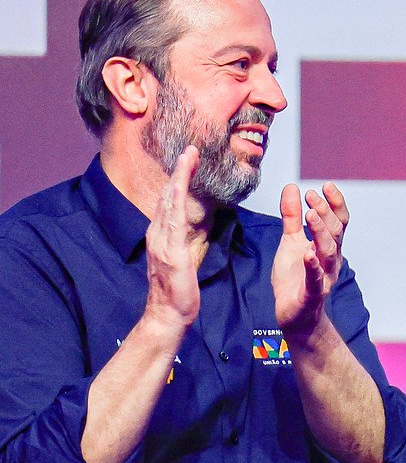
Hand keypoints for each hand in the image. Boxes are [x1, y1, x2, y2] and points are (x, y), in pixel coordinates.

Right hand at [142, 145, 205, 332]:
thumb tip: (191, 227)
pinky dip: (178, 200)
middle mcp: (157, 234)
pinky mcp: (171, 252)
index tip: (188, 160)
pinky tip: (182, 185)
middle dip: (179, 170)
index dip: (179, 179)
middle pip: (169, 195)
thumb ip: (183, 241)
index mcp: (161, 235)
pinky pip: (175, 221)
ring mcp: (162, 241)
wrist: (168, 314)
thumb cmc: (178, 291)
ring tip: (188, 156)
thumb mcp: (182, 259)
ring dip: (179, 177)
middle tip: (191, 148)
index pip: (171, 201)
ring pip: (171, 202)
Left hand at [273, 181, 350, 345]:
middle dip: (325, 213)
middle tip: (312, 196)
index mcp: (328, 247)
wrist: (293, 314)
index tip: (325, 186)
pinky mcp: (311, 293)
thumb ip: (292, 216)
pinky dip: (313, 267)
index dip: (335, 204)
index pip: (339, 222)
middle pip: (335, 233)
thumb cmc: (294, 278)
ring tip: (310, 216)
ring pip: (328, 253)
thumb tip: (292, 187)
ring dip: (321, 233)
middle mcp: (331, 260)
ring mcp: (323, 277)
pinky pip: (315, 279)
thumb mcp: (290, 241)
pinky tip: (308, 255)